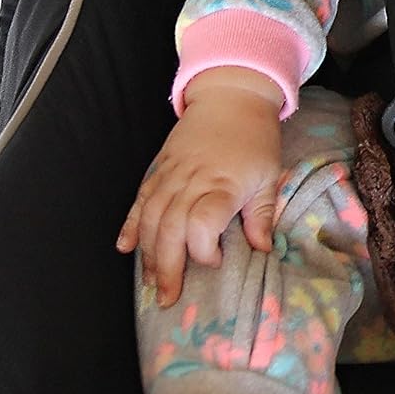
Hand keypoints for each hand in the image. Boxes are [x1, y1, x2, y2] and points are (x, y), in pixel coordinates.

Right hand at [118, 66, 285, 306]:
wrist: (232, 96)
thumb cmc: (255, 138)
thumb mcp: (268, 175)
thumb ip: (261, 214)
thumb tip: (262, 251)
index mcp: (222, 183)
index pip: (202, 223)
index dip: (203, 250)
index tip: (216, 263)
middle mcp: (191, 180)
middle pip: (169, 227)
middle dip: (167, 266)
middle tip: (169, 296)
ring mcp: (171, 173)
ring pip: (149, 217)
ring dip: (147, 252)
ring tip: (150, 282)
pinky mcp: (159, 167)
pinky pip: (140, 198)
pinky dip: (131, 224)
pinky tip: (125, 247)